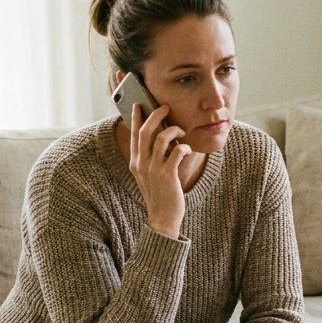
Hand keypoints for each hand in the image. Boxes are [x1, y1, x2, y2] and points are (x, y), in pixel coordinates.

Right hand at [128, 103, 191, 238]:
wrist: (162, 218)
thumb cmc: (159, 195)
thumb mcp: (148, 175)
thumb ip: (150, 158)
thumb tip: (159, 138)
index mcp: (135, 163)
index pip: (133, 135)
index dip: (136, 118)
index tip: (139, 105)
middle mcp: (141, 164)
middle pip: (145, 131)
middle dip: (155, 115)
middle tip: (165, 107)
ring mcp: (153, 169)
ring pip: (161, 139)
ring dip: (173, 130)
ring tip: (181, 130)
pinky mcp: (167, 175)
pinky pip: (176, 152)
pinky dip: (184, 147)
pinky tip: (187, 150)